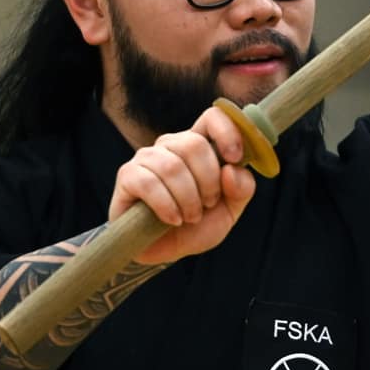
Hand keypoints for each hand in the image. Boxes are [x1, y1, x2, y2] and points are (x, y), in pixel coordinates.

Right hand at [112, 106, 258, 265]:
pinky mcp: (127, 176)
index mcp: (199, 146)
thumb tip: (231, 169)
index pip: (213, 117)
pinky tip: (172, 220)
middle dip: (208, 181)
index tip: (235, 158)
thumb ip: (242, 189)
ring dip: (188, 199)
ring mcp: (147, 158)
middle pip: (194, 144)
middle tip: (207, 204)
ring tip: (190, 217)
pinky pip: (148, 183)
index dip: (227, 133)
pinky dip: (166, 206)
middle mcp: (171, 145)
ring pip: (173, 165)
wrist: (164, 252)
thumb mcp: (230, 211)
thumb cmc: (196, 226)